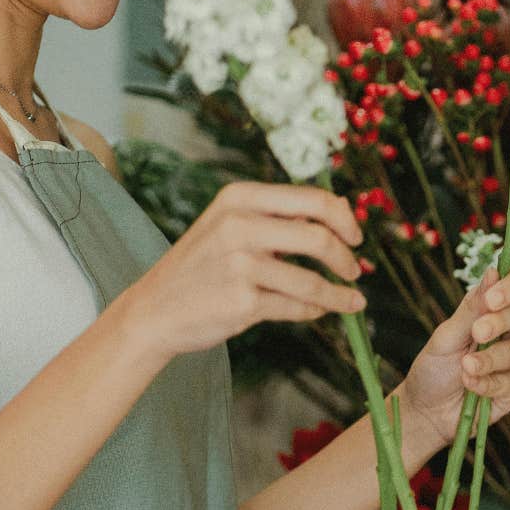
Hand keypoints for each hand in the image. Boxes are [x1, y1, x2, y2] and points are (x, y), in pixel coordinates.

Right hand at [124, 181, 364, 360]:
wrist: (154, 309)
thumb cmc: (201, 266)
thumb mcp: (230, 224)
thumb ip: (279, 216)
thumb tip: (342, 213)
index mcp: (240, 197)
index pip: (312, 200)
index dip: (344, 219)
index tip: (356, 236)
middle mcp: (239, 225)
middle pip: (319, 237)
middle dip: (346, 257)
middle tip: (355, 271)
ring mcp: (240, 264)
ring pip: (312, 280)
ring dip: (339, 294)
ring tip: (352, 301)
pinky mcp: (242, 302)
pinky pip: (296, 307)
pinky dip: (315, 311)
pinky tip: (320, 311)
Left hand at [396, 267, 509, 463]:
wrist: (426, 409)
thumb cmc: (435, 367)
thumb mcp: (446, 336)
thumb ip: (472, 309)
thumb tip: (493, 271)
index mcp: (492, 310)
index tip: (493, 297)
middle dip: (497, 323)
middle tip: (476, 333)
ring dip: (490, 359)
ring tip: (465, 367)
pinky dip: (489, 383)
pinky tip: (470, 386)